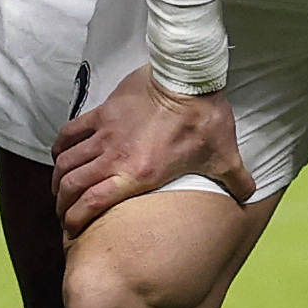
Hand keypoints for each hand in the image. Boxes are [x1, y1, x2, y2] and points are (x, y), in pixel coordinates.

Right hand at [52, 65, 251, 230]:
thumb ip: (235, 180)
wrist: (188, 78)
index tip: (73, 229)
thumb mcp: (223, 156)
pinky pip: (70, 132)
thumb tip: (249, 195)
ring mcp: (105, 134)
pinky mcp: (102, 112)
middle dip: (62, 203)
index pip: (91, 204)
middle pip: (70, 185)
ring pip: (66, 161)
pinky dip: (61, 146)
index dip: (75, 220)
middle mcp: (114, 158)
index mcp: (138, 175)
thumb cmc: (204, 119)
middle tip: (65, 211)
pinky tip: (61, 154)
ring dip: (59, 178)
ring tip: (60, 188)